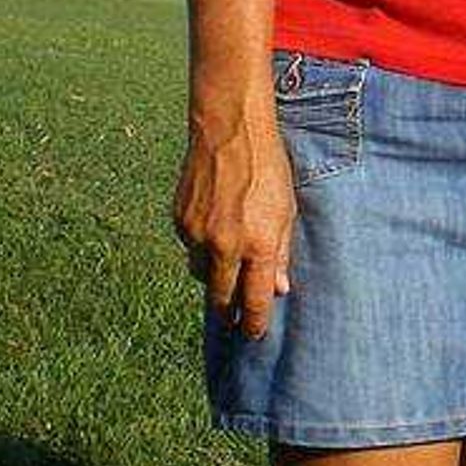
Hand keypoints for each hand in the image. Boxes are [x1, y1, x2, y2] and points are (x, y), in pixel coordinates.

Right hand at [172, 110, 296, 340]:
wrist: (229, 131)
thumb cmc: (267, 167)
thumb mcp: (286, 209)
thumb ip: (280, 252)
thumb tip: (279, 289)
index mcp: (257, 244)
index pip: (255, 300)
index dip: (255, 322)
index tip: (254, 335)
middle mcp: (224, 245)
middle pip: (221, 298)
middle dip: (228, 313)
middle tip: (233, 320)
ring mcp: (197, 235)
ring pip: (202, 273)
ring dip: (214, 274)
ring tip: (227, 259)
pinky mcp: (179, 222)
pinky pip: (189, 246)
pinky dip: (201, 244)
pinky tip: (214, 222)